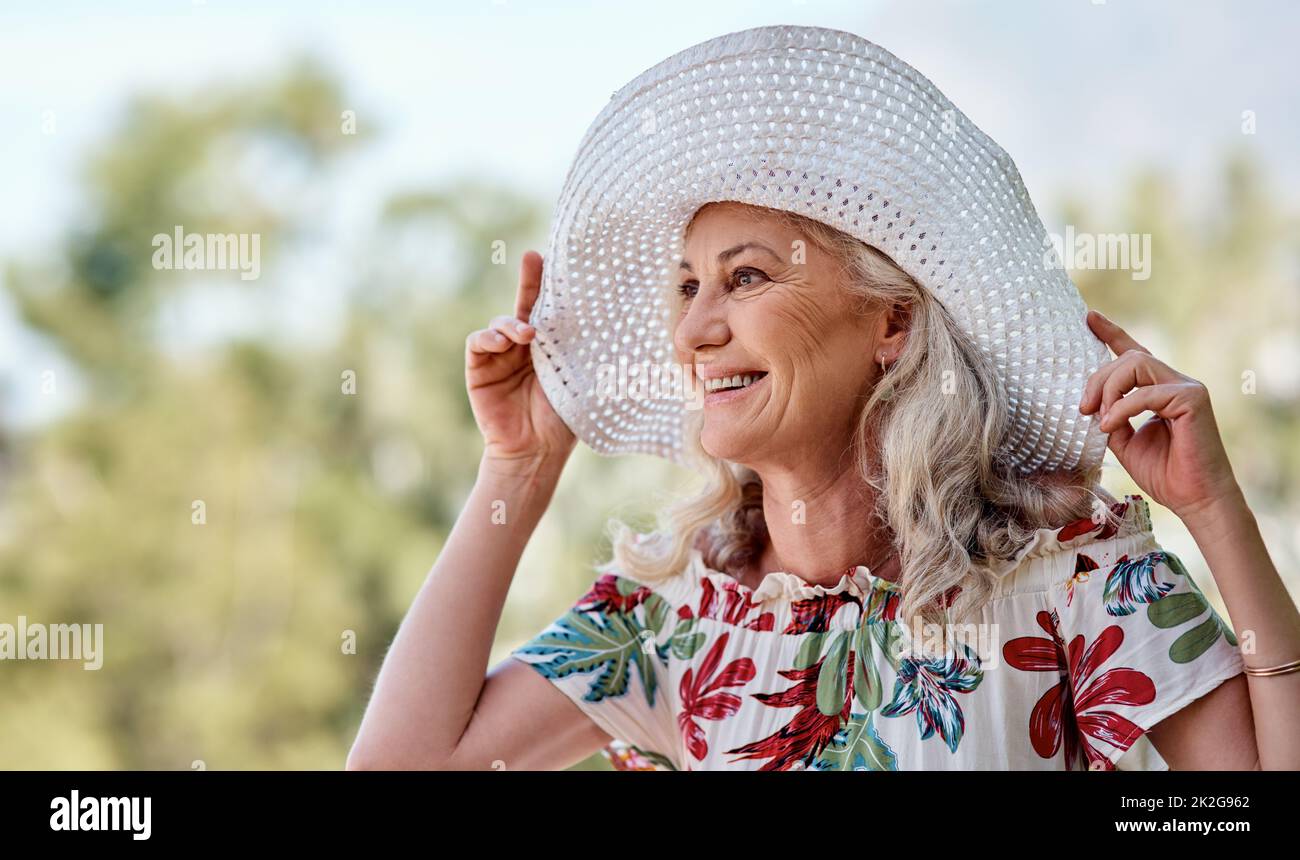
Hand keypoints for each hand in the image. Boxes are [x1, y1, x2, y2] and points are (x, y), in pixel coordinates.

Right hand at [465, 251, 575, 470]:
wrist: (535, 452)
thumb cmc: (563, 420)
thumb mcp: (580, 381)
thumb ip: (585, 353)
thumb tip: (621, 325)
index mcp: (551, 347)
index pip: (551, 309)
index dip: (552, 284)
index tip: (558, 260)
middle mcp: (524, 346)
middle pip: (524, 305)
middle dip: (529, 280)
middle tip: (532, 259)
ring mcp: (500, 356)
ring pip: (500, 323)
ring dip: (511, 324)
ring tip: (526, 334)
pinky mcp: (479, 368)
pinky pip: (479, 343)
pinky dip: (488, 338)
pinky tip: (502, 343)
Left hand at [1078, 309, 1241, 522]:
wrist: (1194, 499)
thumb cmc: (1164, 473)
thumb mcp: (1123, 441)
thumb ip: (1109, 416)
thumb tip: (1091, 403)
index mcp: (1159, 390)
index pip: (1134, 353)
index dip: (1111, 333)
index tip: (1088, 317)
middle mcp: (1175, 382)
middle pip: (1126, 359)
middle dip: (1097, 380)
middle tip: (1083, 410)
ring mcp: (1187, 387)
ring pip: (1135, 364)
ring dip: (1108, 390)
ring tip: (1099, 419)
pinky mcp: (1193, 398)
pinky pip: (1145, 392)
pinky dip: (1121, 408)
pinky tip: (1109, 426)